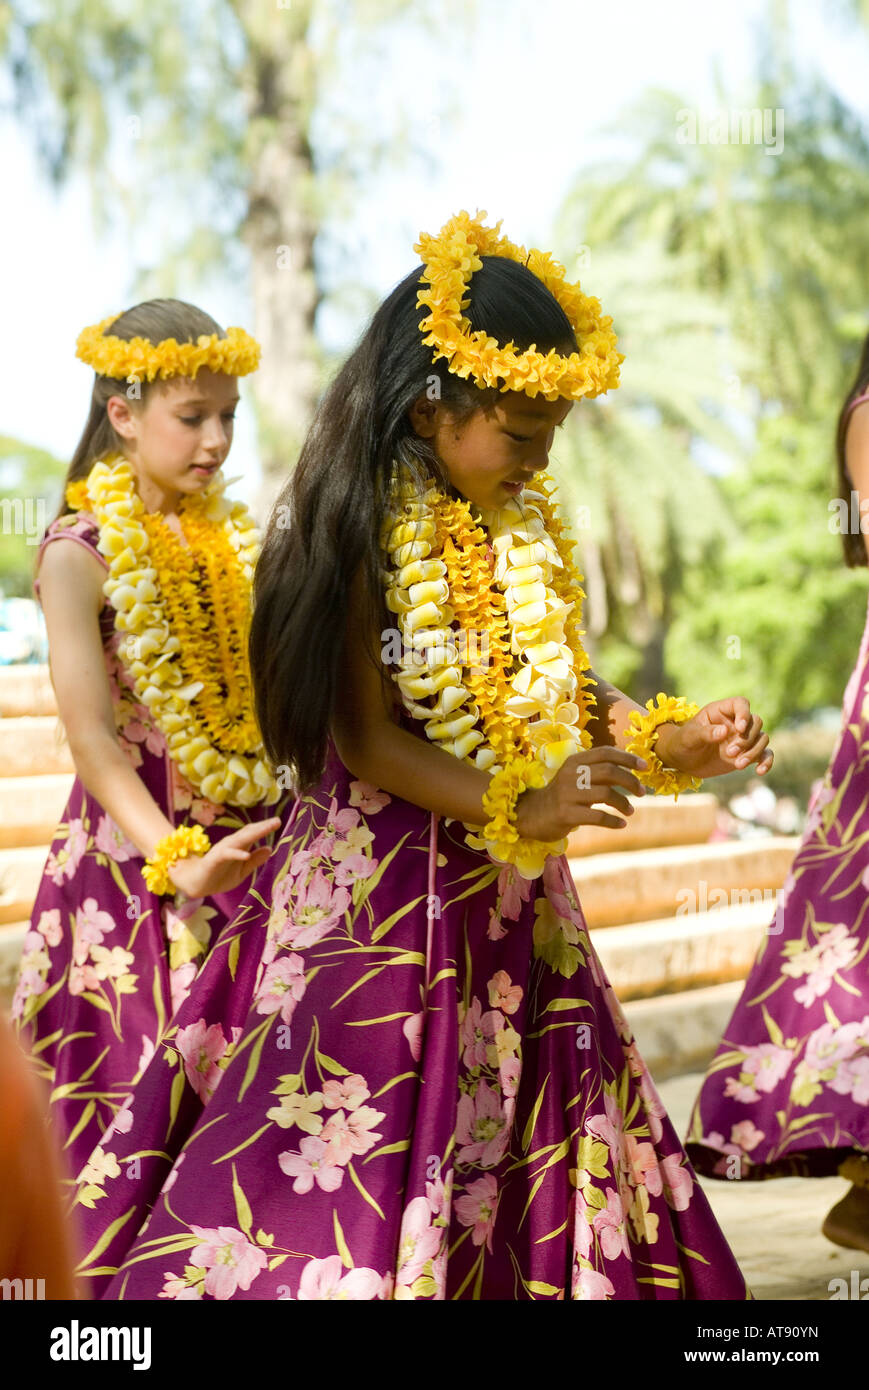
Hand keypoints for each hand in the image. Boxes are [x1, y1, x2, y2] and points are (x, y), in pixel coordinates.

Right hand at [167, 817, 282, 898]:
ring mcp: (222, 850)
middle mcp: (231, 844)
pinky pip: (226, 854)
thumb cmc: (218, 877)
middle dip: (262, 826)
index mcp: (238, 846)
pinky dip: (237, 853)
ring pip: (239, 839)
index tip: (278, 822)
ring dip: (253, 834)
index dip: (264, 827)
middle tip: (277, 821)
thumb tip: (269, 848)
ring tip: (267, 829)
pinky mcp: (214, 859)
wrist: (195, 885)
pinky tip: (246, 854)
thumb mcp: (242, 871)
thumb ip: (255, 861)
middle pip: (248, 833)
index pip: (252, 833)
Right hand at [514, 748, 647, 841]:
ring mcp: (567, 794)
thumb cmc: (561, 796)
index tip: (645, 766)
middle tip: (641, 792)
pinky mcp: (566, 814)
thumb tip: (630, 770)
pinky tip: (621, 824)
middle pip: (609, 772)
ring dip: (624, 803)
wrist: (530, 814)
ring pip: (606, 794)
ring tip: (630, 811)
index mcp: (575, 761)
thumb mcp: (575, 776)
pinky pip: (597, 816)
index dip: (627, 758)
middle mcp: (571, 774)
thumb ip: (597, 771)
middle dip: (631, 781)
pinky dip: (613, 821)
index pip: (606, 752)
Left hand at [656, 697, 773, 779]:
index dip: (744, 713)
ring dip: (754, 752)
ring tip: (737, 765)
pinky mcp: (747, 753)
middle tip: (730, 752)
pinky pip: (765, 754)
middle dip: (746, 738)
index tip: (739, 728)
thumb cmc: (683, 743)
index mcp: (721, 711)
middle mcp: (735, 722)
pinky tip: (760, 771)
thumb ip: (705, 733)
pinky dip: (766, 762)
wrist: (683, 761)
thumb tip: (724, 731)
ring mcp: (742, 738)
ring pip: (762, 738)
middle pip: (756, 722)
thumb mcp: (689, 737)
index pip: (741, 704)